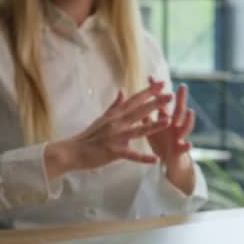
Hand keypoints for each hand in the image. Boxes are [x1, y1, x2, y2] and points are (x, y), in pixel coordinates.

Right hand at [44, 82, 171, 178]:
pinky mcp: (113, 151)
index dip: (149, 91)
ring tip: (168, 121)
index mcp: (115, 115)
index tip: (162, 83)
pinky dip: (143, 158)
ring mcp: (115, 137)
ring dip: (154, 125)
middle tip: (171, 95)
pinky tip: (155, 159)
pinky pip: (131, 155)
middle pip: (139, 111)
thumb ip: (115, 105)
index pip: (135, 100)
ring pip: (138, 130)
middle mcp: (116, 123)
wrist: (73, 151)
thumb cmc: (89, 135)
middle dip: (156, 103)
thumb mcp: (103, 117)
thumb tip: (122, 91)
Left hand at [145, 77, 195, 194]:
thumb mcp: (151, 128)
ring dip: (189, 120)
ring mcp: (179, 137)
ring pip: (185, 127)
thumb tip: (137, 101)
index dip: (157, 92)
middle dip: (180, 99)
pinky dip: (186, 146)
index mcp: (165, 119)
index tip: (151, 77)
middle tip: (183, 86)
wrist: (169, 162)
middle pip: (178, 110)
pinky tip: (190, 144)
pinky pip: (184, 148)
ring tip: (191, 112)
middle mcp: (175, 126)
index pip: (161, 103)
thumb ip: (145, 114)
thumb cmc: (161, 142)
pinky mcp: (180, 150)